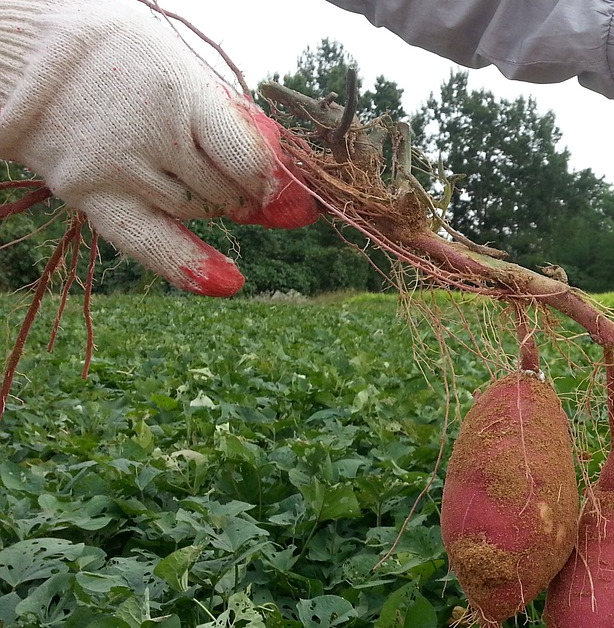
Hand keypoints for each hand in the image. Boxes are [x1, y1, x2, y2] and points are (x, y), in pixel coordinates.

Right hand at [0, 0, 317, 295]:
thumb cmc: (126, 63)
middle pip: (224, 190)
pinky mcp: (89, 195)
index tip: (284, 189)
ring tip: (193, 177)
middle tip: (232, 175)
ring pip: (195, 213)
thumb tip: (283, 182)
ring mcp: (117, 168)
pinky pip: (149, 243)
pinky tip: (228, 283)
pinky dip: (190, 265)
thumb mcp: (181, 71)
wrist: (26, 55)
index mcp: (180, 91)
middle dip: (242, 192)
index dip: (273, 181)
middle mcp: (149, 134)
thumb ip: (228, 121)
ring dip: (211, 207)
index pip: (245, 158)